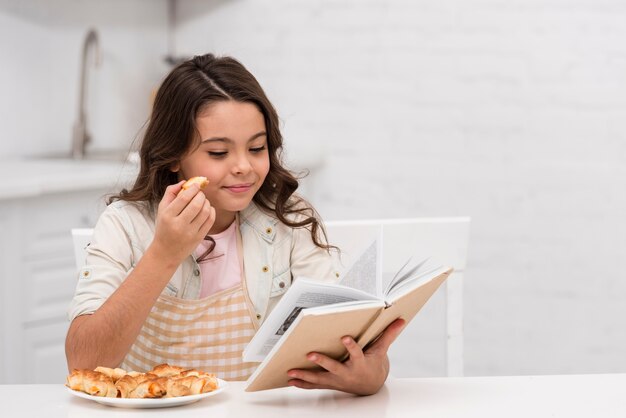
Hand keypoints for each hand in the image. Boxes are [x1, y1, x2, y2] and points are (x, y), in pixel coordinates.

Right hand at [149, 181, 215, 264]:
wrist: (166, 253)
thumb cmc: (164, 228)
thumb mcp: (161, 209)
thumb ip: (170, 193)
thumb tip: (185, 182)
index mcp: (167, 216)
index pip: (183, 198)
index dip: (193, 189)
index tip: (196, 185)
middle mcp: (179, 225)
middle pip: (196, 204)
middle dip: (201, 195)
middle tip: (199, 193)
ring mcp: (190, 233)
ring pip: (205, 212)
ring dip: (206, 202)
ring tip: (203, 201)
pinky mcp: (199, 238)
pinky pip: (210, 220)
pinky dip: (211, 211)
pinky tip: (207, 209)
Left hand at [287, 318, 405, 395]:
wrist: (370, 385)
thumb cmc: (374, 364)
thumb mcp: (381, 351)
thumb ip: (388, 335)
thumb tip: (400, 320)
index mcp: (360, 363)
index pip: (357, 354)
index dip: (351, 346)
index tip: (345, 338)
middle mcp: (347, 373)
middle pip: (334, 367)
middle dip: (322, 362)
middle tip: (309, 355)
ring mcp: (337, 380)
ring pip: (320, 379)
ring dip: (305, 375)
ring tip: (291, 371)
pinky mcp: (330, 384)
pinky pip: (314, 385)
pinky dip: (302, 383)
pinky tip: (290, 380)